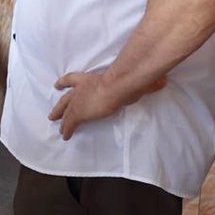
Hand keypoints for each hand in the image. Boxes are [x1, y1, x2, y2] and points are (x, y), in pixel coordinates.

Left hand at [48, 70, 166, 139]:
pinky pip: (70, 124)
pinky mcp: (79, 113)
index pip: (72, 78)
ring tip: (55, 125)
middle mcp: (80, 88)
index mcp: (89, 78)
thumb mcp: (131, 78)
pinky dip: (66, 130)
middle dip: (59, 105)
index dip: (65, 82)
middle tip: (52, 113)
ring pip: (64, 111)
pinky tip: (64, 136)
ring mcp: (78, 101)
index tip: (57, 84)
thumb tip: (162, 81)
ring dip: (60, 118)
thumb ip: (144, 81)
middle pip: (65, 98)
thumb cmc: (125, 79)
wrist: (117, 85)